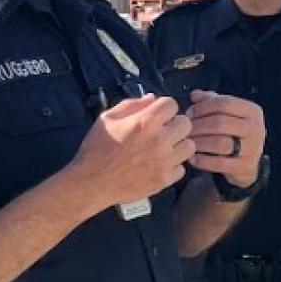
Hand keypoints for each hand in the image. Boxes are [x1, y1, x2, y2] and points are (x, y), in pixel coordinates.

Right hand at [72, 95, 194, 207]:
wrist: (91, 182)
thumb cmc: (96, 150)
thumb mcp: (107, 119)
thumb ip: (132, 104)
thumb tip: (151, 98)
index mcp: (145, 122)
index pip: (172, 104)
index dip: (164, 108)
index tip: (158, 114)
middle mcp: (159, 140)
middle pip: (186, 124)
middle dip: (175, 124)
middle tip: (163, 131)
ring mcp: (164, 161)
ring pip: (189, 146)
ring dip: (178, 145)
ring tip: (164, 148)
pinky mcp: (164, 179)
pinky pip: (182, 168)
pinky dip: (173, 166)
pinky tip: (159, 164)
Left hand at [185, 90, 264, 184]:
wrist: (248, 163)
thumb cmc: (233, 133)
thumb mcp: (227, 114)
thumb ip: (211, 101)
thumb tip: (194, 95)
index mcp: (252, 111)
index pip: (225, 103)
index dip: (203, 107)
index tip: (189, 113)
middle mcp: (256, 128)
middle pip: (220, 122)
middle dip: (198, 125)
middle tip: (185, 129)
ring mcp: (252, 149)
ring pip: (220, 143)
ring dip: (199, 142)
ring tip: (188, 143)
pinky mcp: (245, 166)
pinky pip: (219, 163)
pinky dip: (202, 160)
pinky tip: (192, 158)